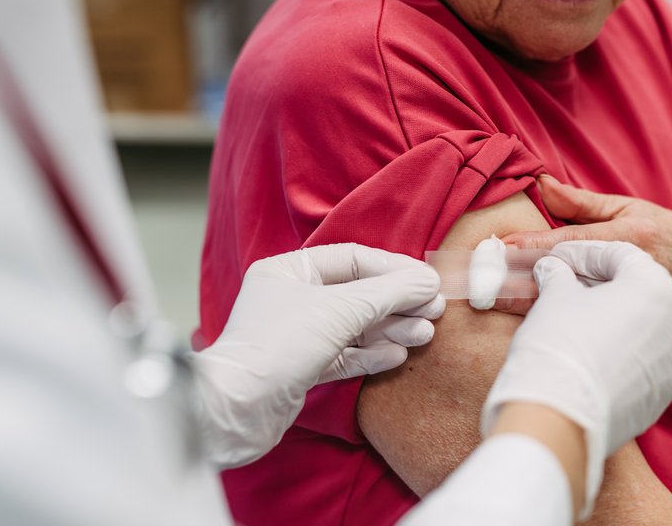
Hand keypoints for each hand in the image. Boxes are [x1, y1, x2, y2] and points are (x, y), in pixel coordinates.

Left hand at [191, 244, 444, 467]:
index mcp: (289, 271)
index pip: (353, 260)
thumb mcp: (340, 309)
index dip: (394, 269)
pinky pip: (345, 355)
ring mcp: (297, 335)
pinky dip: (372, 355)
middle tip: (434, 310)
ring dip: (391, 329)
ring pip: (355, 327)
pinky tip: (397, 355)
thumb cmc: (279, 346)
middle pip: (358, 294)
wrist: (237, 410)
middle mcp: (292, 298)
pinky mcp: (302, 368)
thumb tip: (428, 280)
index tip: (429, 280)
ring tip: (424, 334)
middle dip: (398, 302)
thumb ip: (388, 292)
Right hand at [481, 240, 671, 517]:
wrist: (560, 420)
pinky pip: (637, 362)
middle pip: (634, 290)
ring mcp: (670, 362)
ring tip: (572, 324)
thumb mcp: (554, 295)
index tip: (557, 259)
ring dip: (609, 321)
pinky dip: (615, 353)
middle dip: (599, 286)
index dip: (582, 253)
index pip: (618, 255)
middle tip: (564, 286)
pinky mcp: (659, 395)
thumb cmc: (560, 345)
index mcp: (653, 285)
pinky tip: (584, 357)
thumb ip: (557, 274)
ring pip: (638, 328)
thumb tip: (553, 270)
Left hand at [505, 175, 671, 325]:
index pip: (572, 243)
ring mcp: (637, 307)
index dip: (532, 248)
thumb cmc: (669, 235)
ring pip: (576, 311)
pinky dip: (561, 329)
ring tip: (493, 303)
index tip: (498, 250)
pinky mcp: (639, 333)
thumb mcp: (629, 208)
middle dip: (521, 282)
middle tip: (483, 284)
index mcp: (633, 239)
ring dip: (532, 309)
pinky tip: (530, 329)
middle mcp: (634, 274)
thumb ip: (580, 203)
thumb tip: (538, 183)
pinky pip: (592, 331)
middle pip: (568, 280)